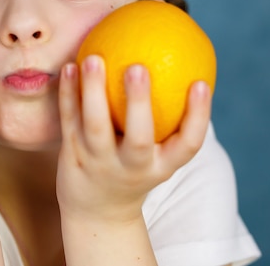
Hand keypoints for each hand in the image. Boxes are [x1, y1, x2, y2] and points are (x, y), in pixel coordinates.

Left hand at [56, 55, 210, 222]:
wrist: (98, 210)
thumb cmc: (136, 168)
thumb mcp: (159, 155)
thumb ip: (172, 119)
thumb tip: (184, 66)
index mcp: (161, 166)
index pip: (188, 145)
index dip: (198, 116)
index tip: (201, 83)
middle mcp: (131, 167)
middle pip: (138, 139)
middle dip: (139, 104)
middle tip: (138, 66)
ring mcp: (99, 162)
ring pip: (95, 126)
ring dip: (93, 91)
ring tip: (93, 58)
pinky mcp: (72, 154)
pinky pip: (69, 119)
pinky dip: (68, 93)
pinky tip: (69, 66)